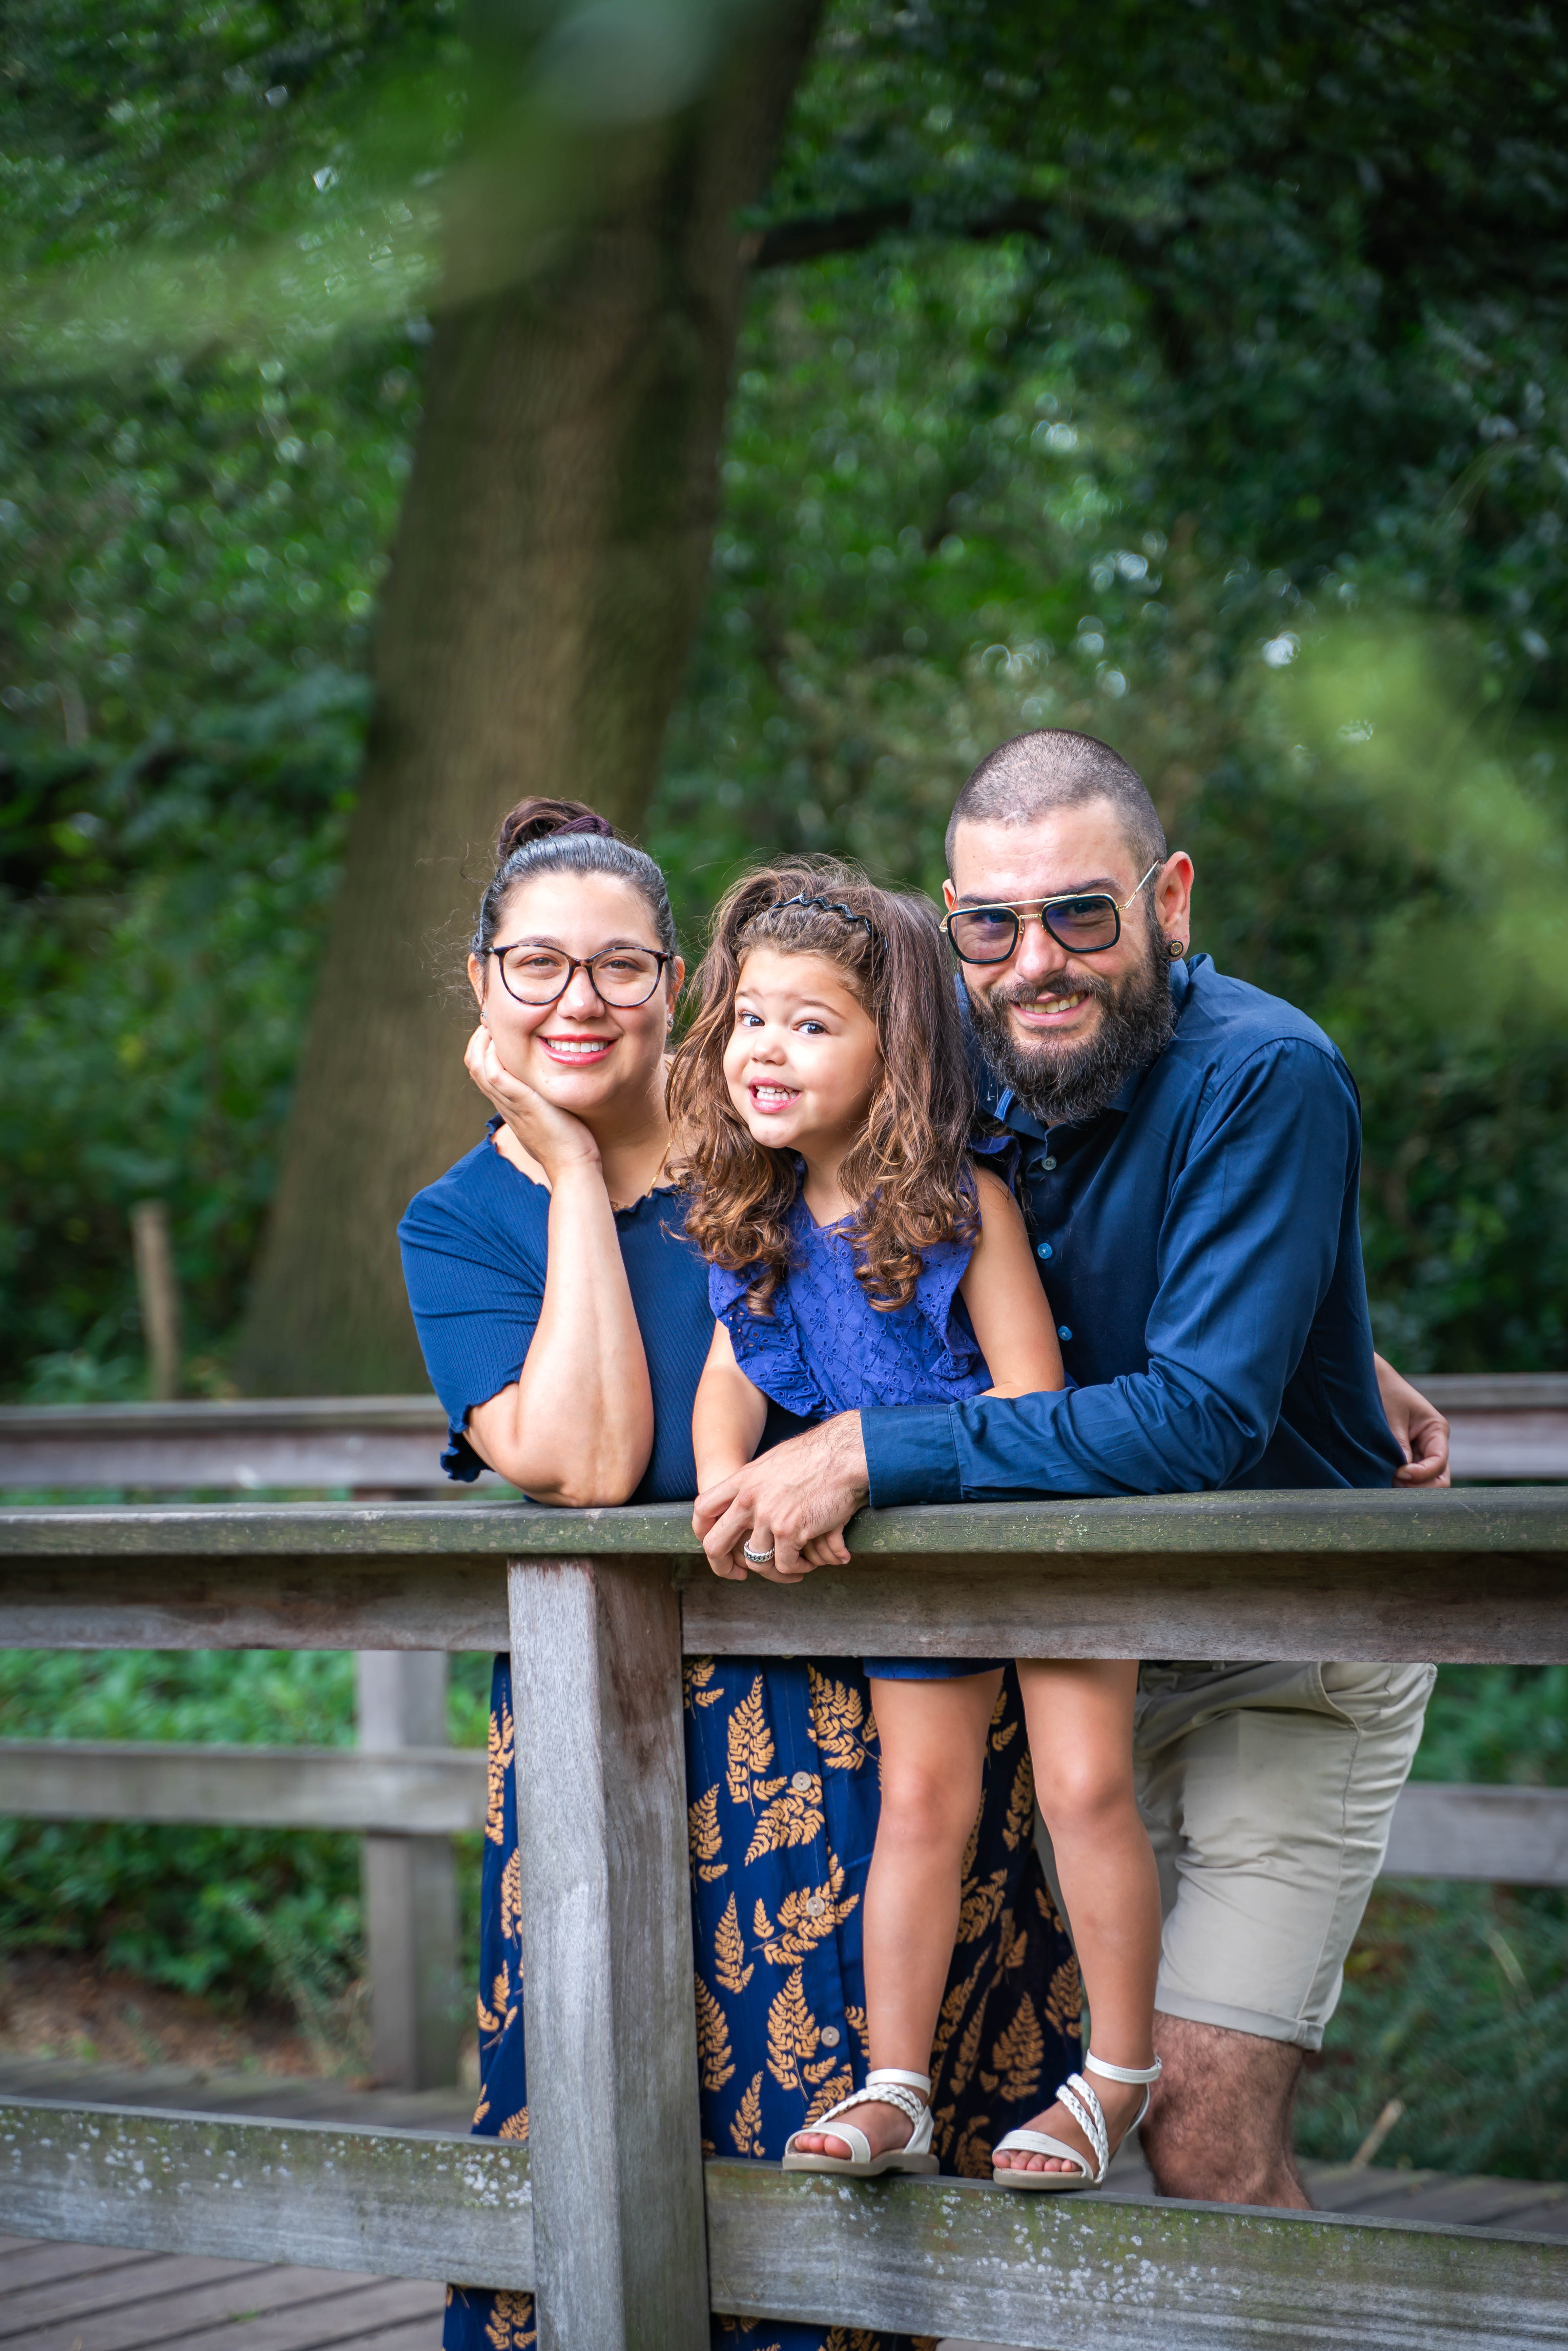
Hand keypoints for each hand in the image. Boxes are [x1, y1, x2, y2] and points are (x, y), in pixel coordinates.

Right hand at [465, 1026, 601, 1184]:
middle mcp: (504, 1102)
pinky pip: (494, 1074)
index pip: (484, 1070)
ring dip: (481, 1041)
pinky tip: (502, 1041)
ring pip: (477, 1066)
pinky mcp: (521, 1102)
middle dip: (478, 1038)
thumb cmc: (569, 1144)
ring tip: (494, 1024)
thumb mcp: (551, 1115)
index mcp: (510, 1104)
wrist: (573, 1167)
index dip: (484, 1048)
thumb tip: (553, 1086)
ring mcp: (510, 1103)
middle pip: (474, 1064)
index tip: (497, 1030)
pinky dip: (492, 1054)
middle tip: (492, 1021)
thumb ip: (545, 1099)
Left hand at [693, 1413, 869, 1579]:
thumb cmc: (818, 1457)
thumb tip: (748, 1500)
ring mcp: (767, 1516)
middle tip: (738, 1573)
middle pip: (715, 1544)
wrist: (845, 1455)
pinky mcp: (789, 1530)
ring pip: (754, 1560)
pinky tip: (807, 1563)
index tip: (716, 1545)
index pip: (703, 1509)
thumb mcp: (774, 1463)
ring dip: (772, 1568)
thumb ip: (756, 1483)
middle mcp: (748, 1499)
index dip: (702, 1531)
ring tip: (791, 1565)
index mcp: (742, 1480)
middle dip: (722, 1565)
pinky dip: (795, 1568)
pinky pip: (783, 1564)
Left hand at [1373, 1352, 1450, 1487]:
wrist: (1369, 1379)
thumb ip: (1399, 1446)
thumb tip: (1402, 1474)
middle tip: (1392, 1483)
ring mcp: (1421, 1452)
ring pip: (1425, 1482)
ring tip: (1385, 1481)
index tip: (1399, 1473)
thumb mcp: (1391, 1418)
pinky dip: (1400, 1483)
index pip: (1438, 1462)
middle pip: (1439, 1478)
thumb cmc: (1383, 1392)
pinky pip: (1409, 1477)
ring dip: (1408, 1487)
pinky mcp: (1407, 1457)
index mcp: (1436, 1429)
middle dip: (1419, 1487)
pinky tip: (1383, 1480)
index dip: (1422, 1474)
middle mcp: (1433, 1444)